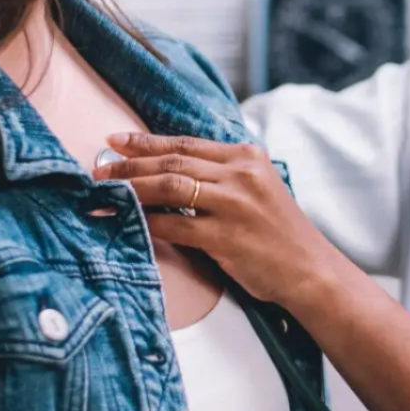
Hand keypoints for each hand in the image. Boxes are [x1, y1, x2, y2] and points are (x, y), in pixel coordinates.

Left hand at [94, 133, 350, 310]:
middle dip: (130, 164)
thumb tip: (168, 170)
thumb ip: (222, 175)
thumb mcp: (257, 188)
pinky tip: (129, 222)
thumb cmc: (279, 233)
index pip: (186, 142)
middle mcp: (240, 173)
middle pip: (172, 160)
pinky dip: (147, 221)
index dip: (146, 141)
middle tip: (100, 169)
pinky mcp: (226, 236)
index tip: (116, 141)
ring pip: (169, 186)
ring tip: (106, 191)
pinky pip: (175, 224)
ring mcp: (233, 204)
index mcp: (247, 156)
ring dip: (132, 188)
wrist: (309, 269)